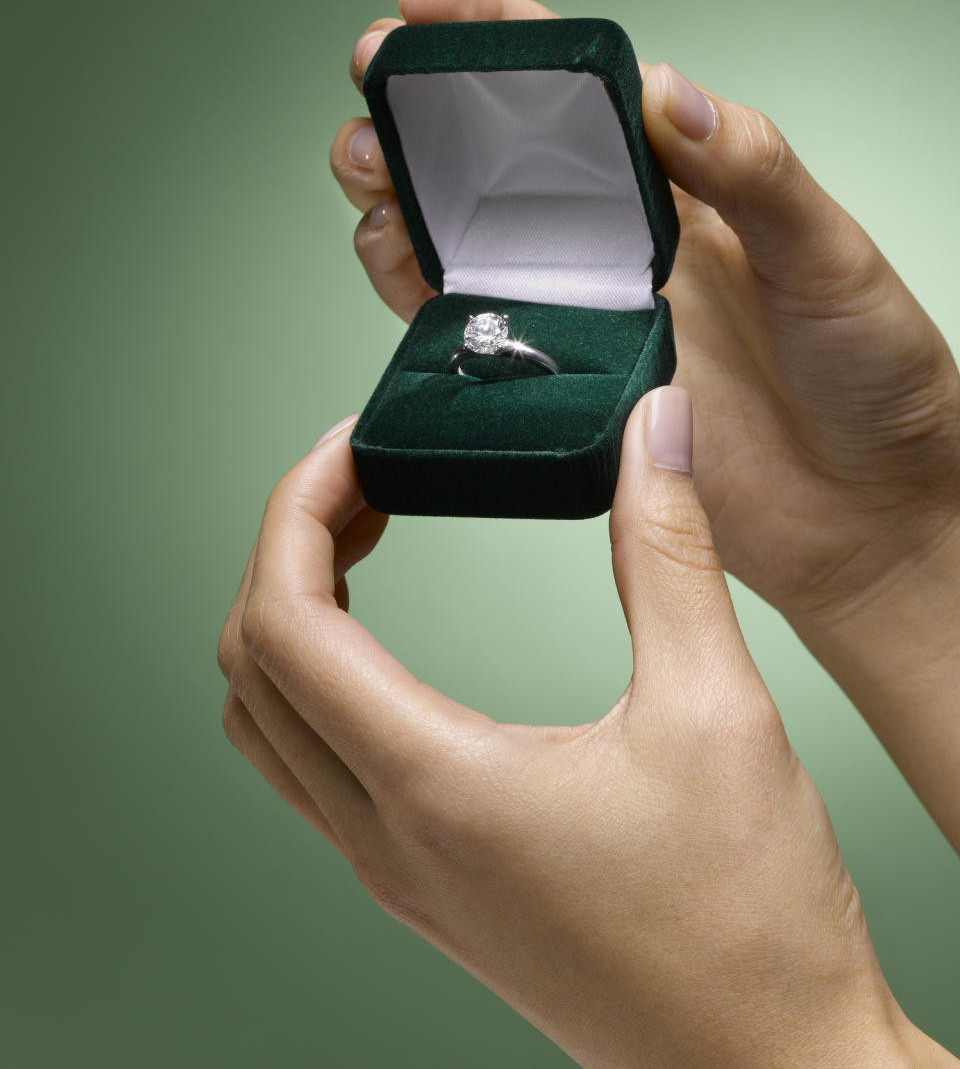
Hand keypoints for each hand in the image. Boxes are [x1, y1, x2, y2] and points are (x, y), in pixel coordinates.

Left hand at [218, 391, 949, 1067]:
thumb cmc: (748, 923)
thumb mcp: (718, 713)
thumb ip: (671, 554)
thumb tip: (660, 432)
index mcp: (436, 788)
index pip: (286, 622)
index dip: (297, 511)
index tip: (353, 447)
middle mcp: (390, 840)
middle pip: (255, 667)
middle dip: (287, 548)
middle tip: (364, 478)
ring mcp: (399, 875)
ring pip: (271, 726)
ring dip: (293, 619)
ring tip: (364, 542)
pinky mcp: (427, 890)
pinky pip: (316, 772)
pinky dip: (320, 684)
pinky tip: (389, 650)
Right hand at [329, 0, 959, 634]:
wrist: (862, 509)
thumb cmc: (868, 374)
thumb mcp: (828, 255)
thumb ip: (752, 172)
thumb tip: (671, 95)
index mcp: (679, 183)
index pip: (573, 89)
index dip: (494, 38)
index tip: (427, 5)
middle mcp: (615, 241)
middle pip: (490, 158)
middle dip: (419, 111)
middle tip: (377, 81)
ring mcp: (580, 312)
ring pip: (457, 237)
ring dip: (399, 195)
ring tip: (369, 169)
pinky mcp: (561, 382)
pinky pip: (465, 329)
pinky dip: (414, 290)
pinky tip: (395, 258)